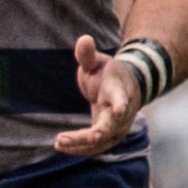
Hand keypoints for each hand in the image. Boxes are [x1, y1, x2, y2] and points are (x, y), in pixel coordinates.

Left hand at [54, 34, 143, 156]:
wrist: (129, 88)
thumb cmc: (109, 74)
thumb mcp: (99, 62)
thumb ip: (88, 54)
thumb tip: (83, 39)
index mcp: (119, 91)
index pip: (121, 98)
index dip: (120, 103)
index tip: (117, 110)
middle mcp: (122, 112)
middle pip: (109, 126)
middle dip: (92, 134)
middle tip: (70, 138)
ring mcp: (118, 126)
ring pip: (102, 141)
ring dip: (80, 145)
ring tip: (58, 143)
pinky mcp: (110, 136)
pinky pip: (97, 147)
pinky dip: (80, 148)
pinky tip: (62, 146)